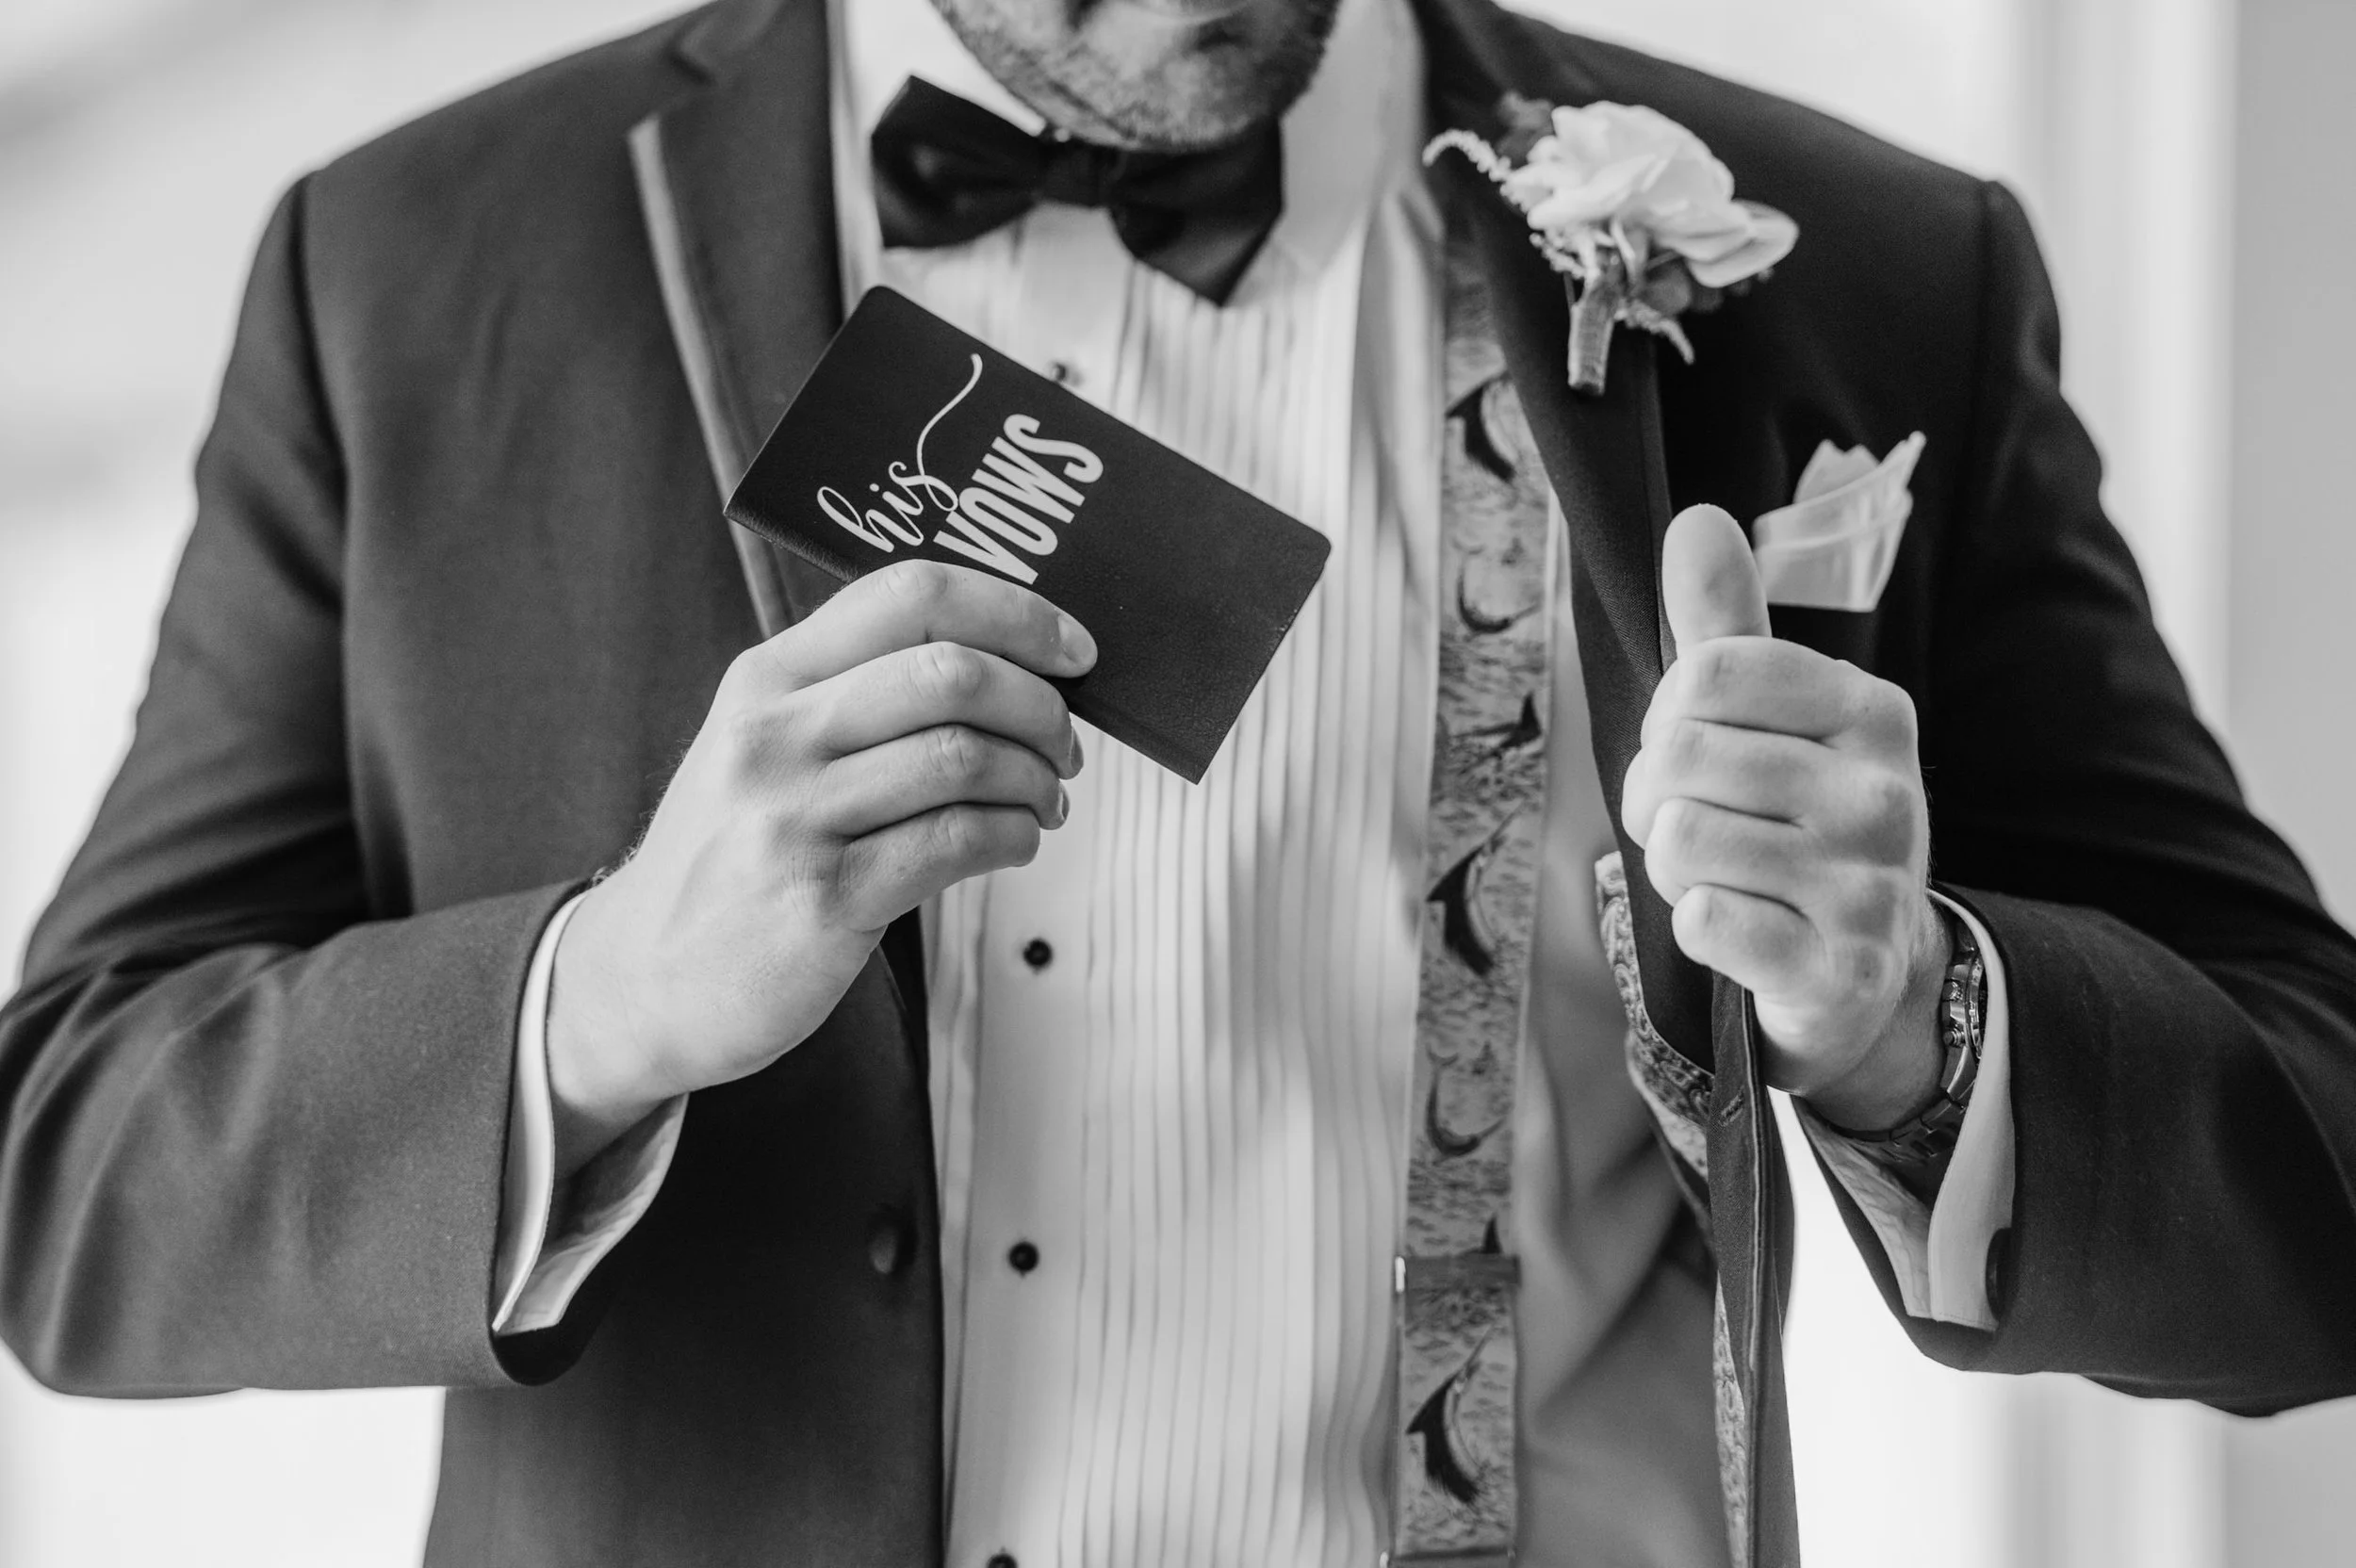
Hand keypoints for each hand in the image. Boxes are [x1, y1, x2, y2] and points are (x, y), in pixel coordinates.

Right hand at [546, 561, 1093, 1172]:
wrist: (644, 978)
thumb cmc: (728, 857)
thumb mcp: (760, 746)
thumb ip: (855, 694)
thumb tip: (1003, 661)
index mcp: (765, 678)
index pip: (906, 596)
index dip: (1014, 611)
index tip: (1071, 646)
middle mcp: (773, 736)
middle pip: (950, 672)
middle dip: (1040, 704)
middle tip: (1064, 740)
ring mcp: (794, 818)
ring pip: (964, 757)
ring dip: (1035, 777)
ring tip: (1044, 798)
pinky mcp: (824, 899)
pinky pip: (956, 842)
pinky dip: (1012, 835)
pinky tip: (1013, 841)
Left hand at [1620, 504, 1944, 1129]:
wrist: (1865, 974)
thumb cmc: (1797, 827)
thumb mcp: (1772, 721)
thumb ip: (1728, 628)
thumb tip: (1694, 519)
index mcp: (1873, 711)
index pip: (1706, 673)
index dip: (1664, 717)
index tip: (1690, 748)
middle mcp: (1885, 793)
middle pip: (1679, 756)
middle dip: (1653, 797)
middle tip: (1695, 825)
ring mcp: (1870, 887)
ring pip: (1681, 840)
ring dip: (1671, 867)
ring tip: (1720, 878)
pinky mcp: (1844, 972)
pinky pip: (1707, 922)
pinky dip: (1696, 926)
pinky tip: (1736, 928)